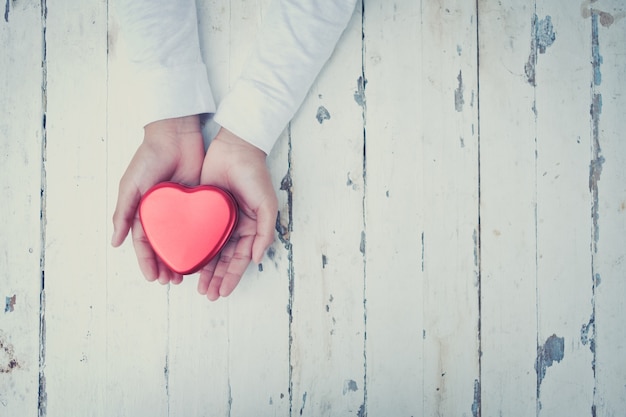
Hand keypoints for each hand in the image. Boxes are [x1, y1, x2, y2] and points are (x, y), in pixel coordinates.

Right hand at [111, 115, 204, 284]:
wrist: (176, 134)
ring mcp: (181, 207)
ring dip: (184, 256)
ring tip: (188, 274)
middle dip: (167, 264)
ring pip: (183, 239)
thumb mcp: (131, 185)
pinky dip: (201, 240)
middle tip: (173, 281)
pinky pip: (200, 224)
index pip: (144, 242)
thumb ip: (124, 212)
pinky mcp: (199, 200)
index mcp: (144, 209)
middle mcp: (162, 212)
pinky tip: (205, 253)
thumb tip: (116, 242)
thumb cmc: (149, 157)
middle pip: (164, 245)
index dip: (147, 261)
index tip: (153, 278)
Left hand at [197, 128, 277, 300]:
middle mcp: (235, 227)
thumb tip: (256, 259)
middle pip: (224, 259)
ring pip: (210, 250)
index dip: (232, 276)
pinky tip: (186, 260)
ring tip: (197, 286)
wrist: (234, 147)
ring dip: (205, 269)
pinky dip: (193, 248)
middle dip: (217, 278)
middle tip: (208, 294)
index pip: (240, 258)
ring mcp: (218, 219)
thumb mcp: (266, 203)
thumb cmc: (254, 174)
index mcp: (251, 227)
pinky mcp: (202, 209)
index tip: (223, 292)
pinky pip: (196, 233)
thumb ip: (264, 232)